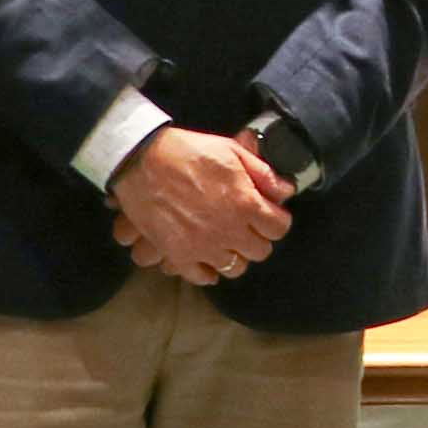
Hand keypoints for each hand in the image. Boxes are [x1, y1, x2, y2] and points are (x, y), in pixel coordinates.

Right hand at [110, 126, 293, 287]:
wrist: (141, 161)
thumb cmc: (187, 151)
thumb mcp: (231, 151)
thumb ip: (263, 173)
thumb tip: (286, 190)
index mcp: (245, 204)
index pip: (279, 228)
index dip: (276, 220)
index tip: (268, 214)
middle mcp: (228, 231)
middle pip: (260, 251)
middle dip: (258, 238)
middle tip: (247, 226)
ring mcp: (203, 246)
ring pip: (235, 268)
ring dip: (234, 254)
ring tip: (226, 241)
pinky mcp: (179, 255)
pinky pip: (203, 277)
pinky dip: (207, 270)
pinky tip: (206, 256)